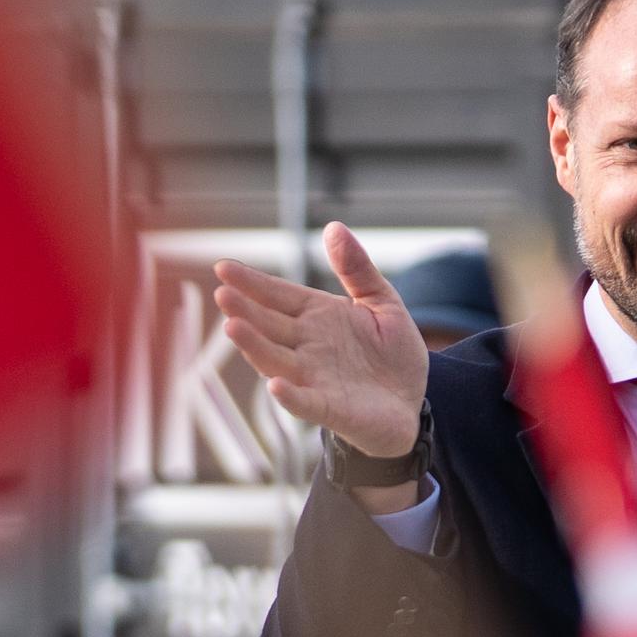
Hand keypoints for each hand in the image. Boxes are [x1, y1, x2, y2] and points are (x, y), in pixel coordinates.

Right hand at [213, 223, 431, 479]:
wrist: (414, 400)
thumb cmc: (393, 353)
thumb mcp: (382, 302)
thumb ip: (357, 269)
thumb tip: (334, 228)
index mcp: (316, 316)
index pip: (277, 295)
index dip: (251, 282)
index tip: (223, 268)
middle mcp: (307, 345)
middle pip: (269, 325)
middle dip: (244, 310)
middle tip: (223, 294)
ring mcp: (314, 377)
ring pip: (276, 360)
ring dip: (254, 346)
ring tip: (234, 328)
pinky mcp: (329, 408)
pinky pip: (305, 402)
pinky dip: (290, 396)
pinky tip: (275, 385)